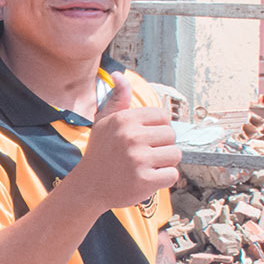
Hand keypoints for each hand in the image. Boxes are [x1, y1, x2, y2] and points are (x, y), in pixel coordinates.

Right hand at [74, 74, 179, 210]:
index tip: (147, 138)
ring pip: (175, 155)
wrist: (88, 187)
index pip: (163, 116)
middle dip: (162, 146)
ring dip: (164, 162)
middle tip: (145, 154)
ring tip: (146, 166)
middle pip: (171, 135)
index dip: (158, 128)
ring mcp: (139, 159)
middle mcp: (132, 137)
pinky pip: (172, 174)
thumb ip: (117, 99)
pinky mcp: (145, 179)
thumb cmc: (99, 154)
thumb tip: (119, 76)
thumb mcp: (103, 122)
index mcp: (125, 120)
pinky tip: (147, 178)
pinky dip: (163, 179)